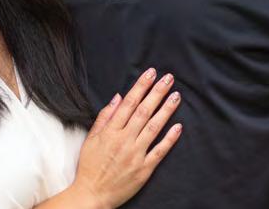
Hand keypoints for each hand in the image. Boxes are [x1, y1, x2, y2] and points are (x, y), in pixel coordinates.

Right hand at [68, 68, 182, 208]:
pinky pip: (159, 151)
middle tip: (168, 79)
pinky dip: (169, 139)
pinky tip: (178, 127)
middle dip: (157, 93)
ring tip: (176, 96)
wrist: (92, 194)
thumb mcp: (91, 139)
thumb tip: (118, 97)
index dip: (141, 87)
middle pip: (144, 111)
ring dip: (166, 110)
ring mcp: (135, 154)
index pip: (129, 103)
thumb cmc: (90, 166)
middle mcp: (124, 140)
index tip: (151, 73)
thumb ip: (105, 117)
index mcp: (111, 131)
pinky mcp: (144, 169)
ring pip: (154, 127)